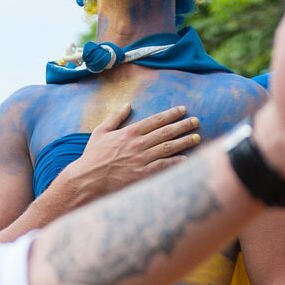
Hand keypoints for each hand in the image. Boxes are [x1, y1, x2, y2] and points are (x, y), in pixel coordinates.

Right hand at [61, 104, 199, 200]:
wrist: (88, 179)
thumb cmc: (93, 156)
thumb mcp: (100, 132)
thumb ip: (115, 117)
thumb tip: (127, 105)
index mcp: (129, 133)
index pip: (155, 120)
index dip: (171, 114)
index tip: (183, 110)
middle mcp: (138, 144)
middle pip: (166, 132)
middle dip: (183, 125)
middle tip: (196, 121)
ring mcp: (141, 159)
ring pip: (168, 148)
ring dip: (184, 142)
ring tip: (196, 137)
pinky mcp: (142, 174)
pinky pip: (163, 166)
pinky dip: (176, 162)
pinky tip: (187, 158)